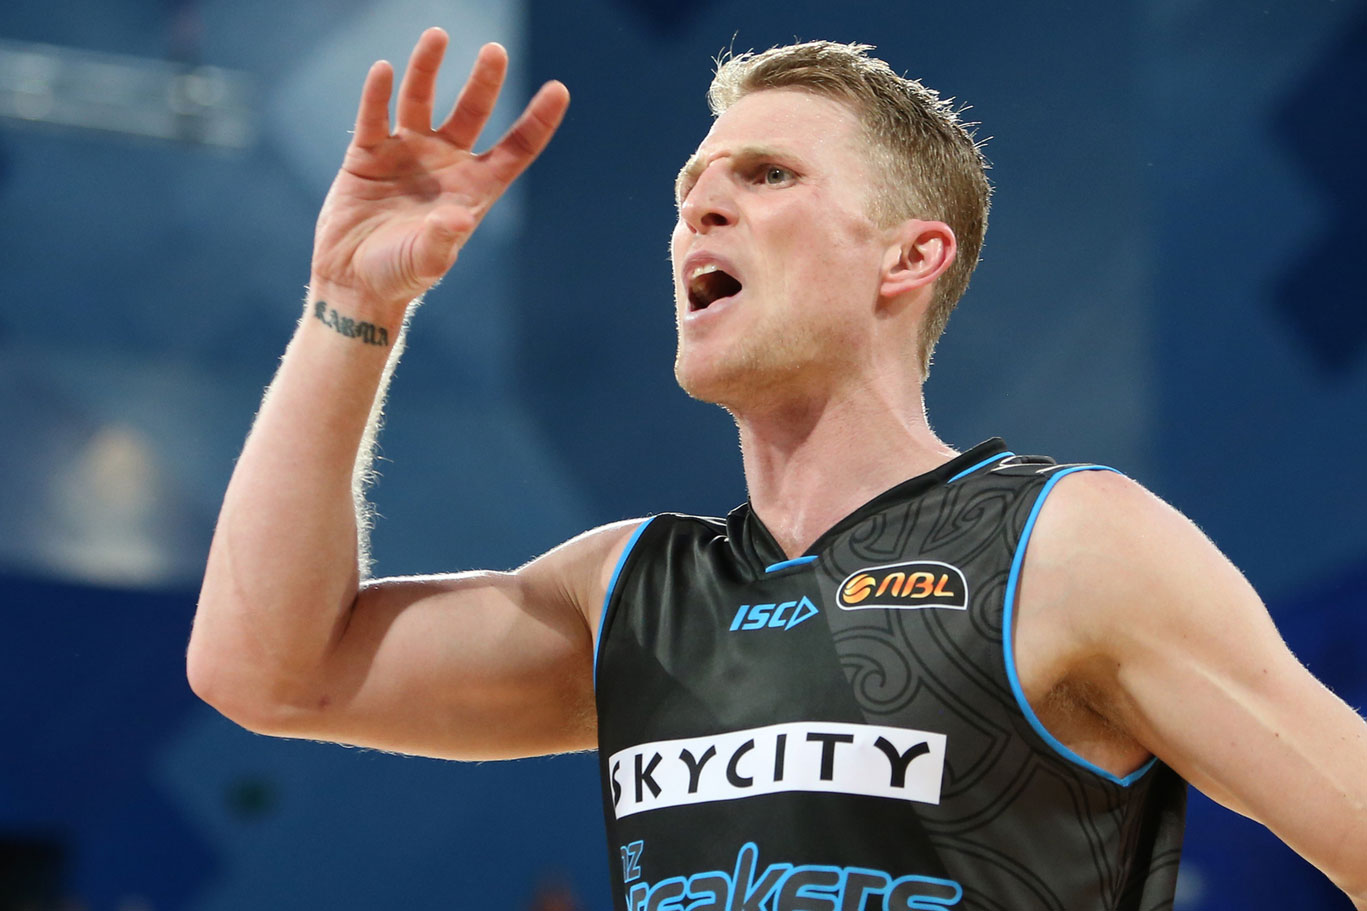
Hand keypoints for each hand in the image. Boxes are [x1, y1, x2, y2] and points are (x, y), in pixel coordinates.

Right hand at [310, 28, 568, 313]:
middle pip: (471, 112)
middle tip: (495, 50)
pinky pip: (374, 116)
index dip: (538, 121)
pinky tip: (383, 70)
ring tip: (437, 35)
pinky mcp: (367, 155)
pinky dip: (377, 94)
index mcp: (473, 188)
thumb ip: (443, 240)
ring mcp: (407, 154)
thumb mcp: (426, 262)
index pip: (516, 148)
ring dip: (427, 69)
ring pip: (421, 100)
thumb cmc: (400, 276)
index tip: (559, 90)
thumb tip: (458, 218)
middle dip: (484, 82)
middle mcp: (445, 164)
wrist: (353, 282)